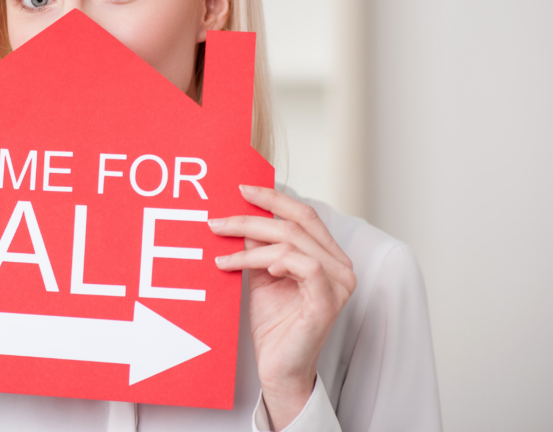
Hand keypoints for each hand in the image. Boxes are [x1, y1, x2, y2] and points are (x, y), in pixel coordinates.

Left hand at [210, 185, 355, 429]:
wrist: (278, 367)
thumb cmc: (274, 324)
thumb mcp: (262, 275)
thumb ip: (259, 245)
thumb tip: (243, 215)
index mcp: (328, 256)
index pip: (304, 215)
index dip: (274, 199)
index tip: (241, 189)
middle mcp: (340, 266)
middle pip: (296, 224)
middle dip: (251, 218)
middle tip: (217, 222)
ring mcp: (338, 284)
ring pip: (292, 244)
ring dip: (251, 247)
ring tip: (223, 257)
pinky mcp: (328, 301)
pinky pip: (304, 266)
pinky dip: (274, 262)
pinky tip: (255, 269)